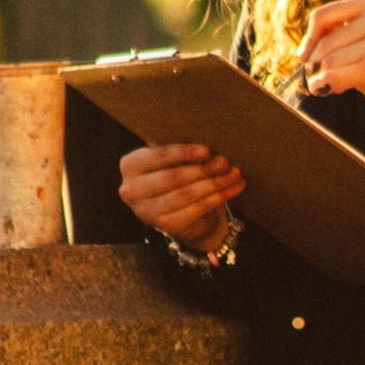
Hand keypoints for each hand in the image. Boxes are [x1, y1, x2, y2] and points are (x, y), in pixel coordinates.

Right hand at [120, 140, 243, 250]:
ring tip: (235, 174)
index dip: (183, 153)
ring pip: (186, 195)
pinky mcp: (166, 227)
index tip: (206, 150)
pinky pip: (196, 209)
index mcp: (130, 166)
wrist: (182, 213)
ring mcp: (147, 212)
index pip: (157, 157)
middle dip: (202, 169)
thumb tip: (205, 138)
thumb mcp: (172, 159)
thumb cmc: (177, 176)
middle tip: (225, 162)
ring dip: (215, 183)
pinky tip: (234, 188)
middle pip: (172, 177)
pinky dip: (219, 197)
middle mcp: (131, 190)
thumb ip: (179, 150)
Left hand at [298, 0, 364, 125]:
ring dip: (321, 77)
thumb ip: (343, 35)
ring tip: (330, 85)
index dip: (309, 38)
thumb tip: (305, 48)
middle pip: (325, 43)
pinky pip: (333, 76)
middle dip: (316, 64)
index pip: (324, 16)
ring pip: (328, 61)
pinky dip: (324, 85)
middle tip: (319, 77)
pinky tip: (327, 90)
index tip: (304, 55)